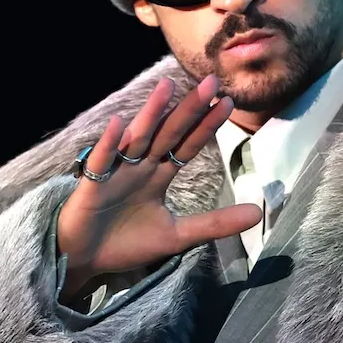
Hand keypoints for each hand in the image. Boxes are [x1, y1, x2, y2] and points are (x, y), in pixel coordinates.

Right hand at [56, 74, 260, 299]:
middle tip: (211, 82)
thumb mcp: (177, 235)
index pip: (188, 145)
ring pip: (137, 138)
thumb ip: (215, 223)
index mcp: (159, 175)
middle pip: (168, 133)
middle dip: (189, 109)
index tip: (228, 103)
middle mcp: (140, 167)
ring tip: (167, 88)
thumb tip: (257, 214)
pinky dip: (109, 144)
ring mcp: (116, 172)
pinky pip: (101, 161)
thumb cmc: (127, 243)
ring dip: (151, 113)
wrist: (85, 261)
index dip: (206, 125)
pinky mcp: (92, 184)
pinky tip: (119, 125)